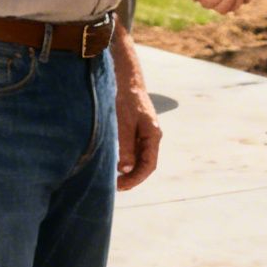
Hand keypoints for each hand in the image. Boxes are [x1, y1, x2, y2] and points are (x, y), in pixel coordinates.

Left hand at [113, 39, 159, 189]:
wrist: (125, 79)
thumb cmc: (124, 99)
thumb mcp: (123, 124)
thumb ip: (125, 147)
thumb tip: (125, 169)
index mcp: (153, 135)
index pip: (149, 165)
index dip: (136, 179)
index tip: (121, 186)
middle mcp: (152, 136)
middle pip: (145, 164)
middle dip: (132, 177)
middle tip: (115, 187)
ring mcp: (145, 134)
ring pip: (140, 158)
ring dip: (129, 170)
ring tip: (114, 179)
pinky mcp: (137, 131)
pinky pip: (134, 151)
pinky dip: (126, 160)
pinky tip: (114, 164)